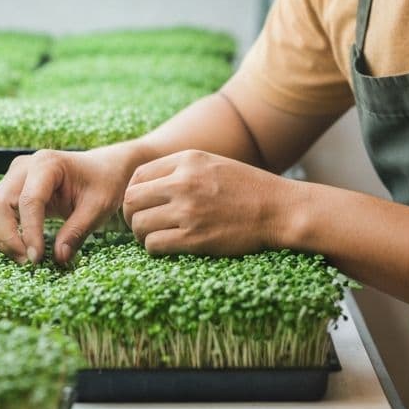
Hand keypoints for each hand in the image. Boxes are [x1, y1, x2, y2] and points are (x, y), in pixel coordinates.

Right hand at [0, 146, 135, 265]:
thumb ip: (77, 231)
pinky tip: (18, 248)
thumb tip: (59, 258)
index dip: (29, 232)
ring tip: (24, 258)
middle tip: (29, 262)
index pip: (29, 200)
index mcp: (48, 164)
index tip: (37, 258)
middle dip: (7, 238)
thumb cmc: (102, 184)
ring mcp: (12, 177)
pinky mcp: (8, 189)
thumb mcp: (98, 207)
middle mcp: (24, 166)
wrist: (101, 169)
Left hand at [122, 149, 292, 255]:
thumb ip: (182, 168)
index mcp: (188, 160)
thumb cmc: (247, 187)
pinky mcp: (193, 239)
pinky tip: (166, 245)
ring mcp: (188, 211)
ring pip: (139, 225)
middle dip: (130, 214)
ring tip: (153, 236)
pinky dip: (154, 247)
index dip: (133, 192)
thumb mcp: (213, 163)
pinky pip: (153, 245)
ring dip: (141, 234)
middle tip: (141, 223)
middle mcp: (184, 183)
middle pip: (131, 200)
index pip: (138, 175)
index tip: (141, 204)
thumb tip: (147, 182)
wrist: (278, 209)